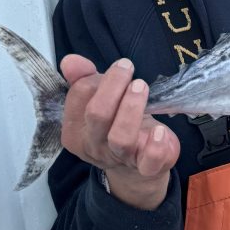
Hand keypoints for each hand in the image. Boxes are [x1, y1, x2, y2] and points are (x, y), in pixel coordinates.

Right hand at [60, 54, 179, 209]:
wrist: (136, 169)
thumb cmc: (116, 125)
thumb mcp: (100, 101)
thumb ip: (83, 79)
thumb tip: (69, 60)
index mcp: (76, 129)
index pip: (79, 95)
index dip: (99, 78)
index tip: (120, 68)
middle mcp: (94, 145)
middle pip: (97, 114)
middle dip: (113, 86)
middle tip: (128, 69)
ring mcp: (120, 158)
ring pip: (121, 137)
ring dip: (132, 108)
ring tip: (141, 87)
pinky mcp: (147, 166)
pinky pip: (150, 160)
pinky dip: (156, 145)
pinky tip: (160, 130)